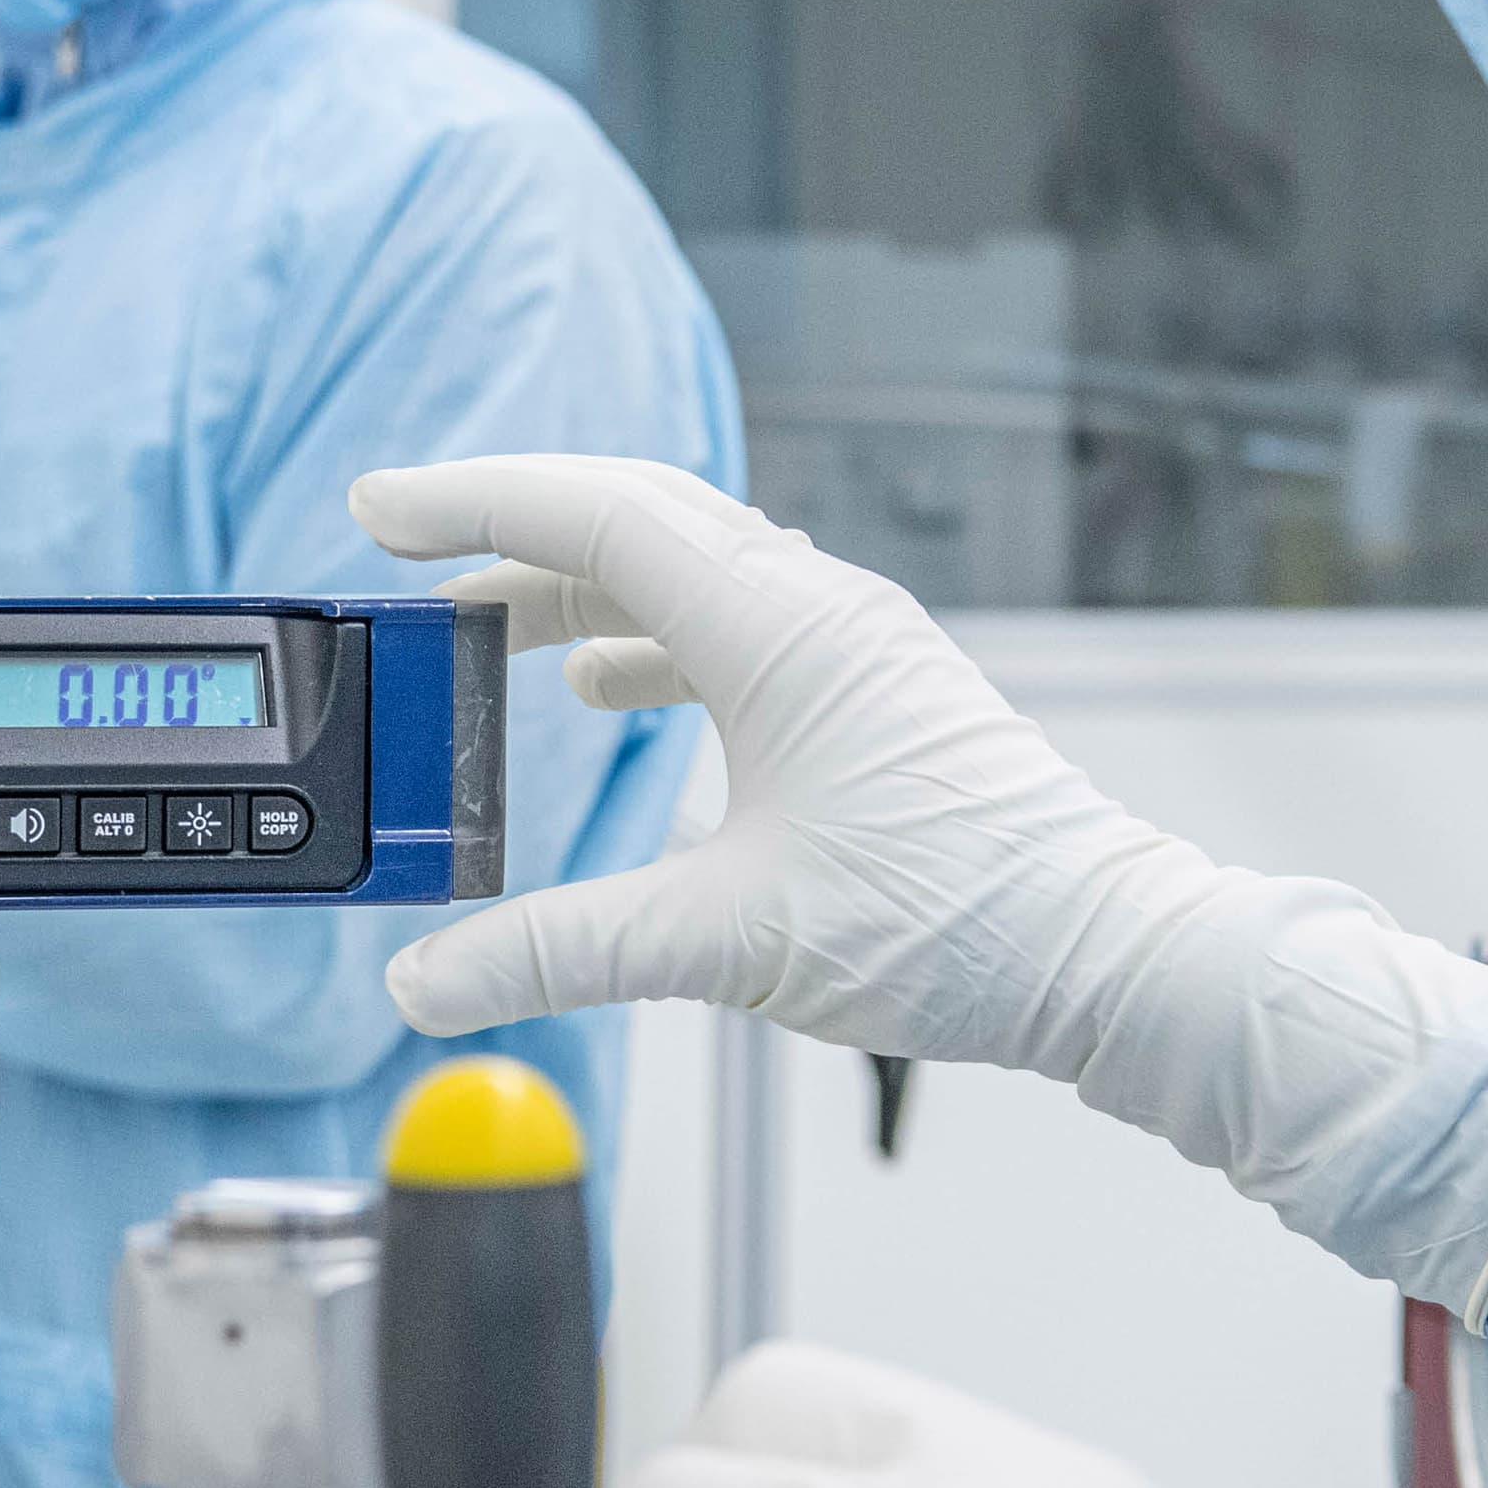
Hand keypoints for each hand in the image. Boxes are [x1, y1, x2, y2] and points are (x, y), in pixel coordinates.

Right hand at [350, 456, 1487, 1315]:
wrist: (1111, 953)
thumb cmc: (955, 927)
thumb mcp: (730, 944)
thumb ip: (562, 951)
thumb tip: (423, 986)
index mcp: (778, 630)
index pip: (595, 515)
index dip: (473, 502)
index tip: (376, 509)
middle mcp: (818, 609)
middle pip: (637, 516)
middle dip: (511, 523)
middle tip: (406, 543)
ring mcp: (853, 645)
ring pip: (687, 568)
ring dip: (577, 585)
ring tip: (480, 631)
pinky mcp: (873, 692)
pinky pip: (733, 621)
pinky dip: (647, 635)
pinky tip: (605, 691)